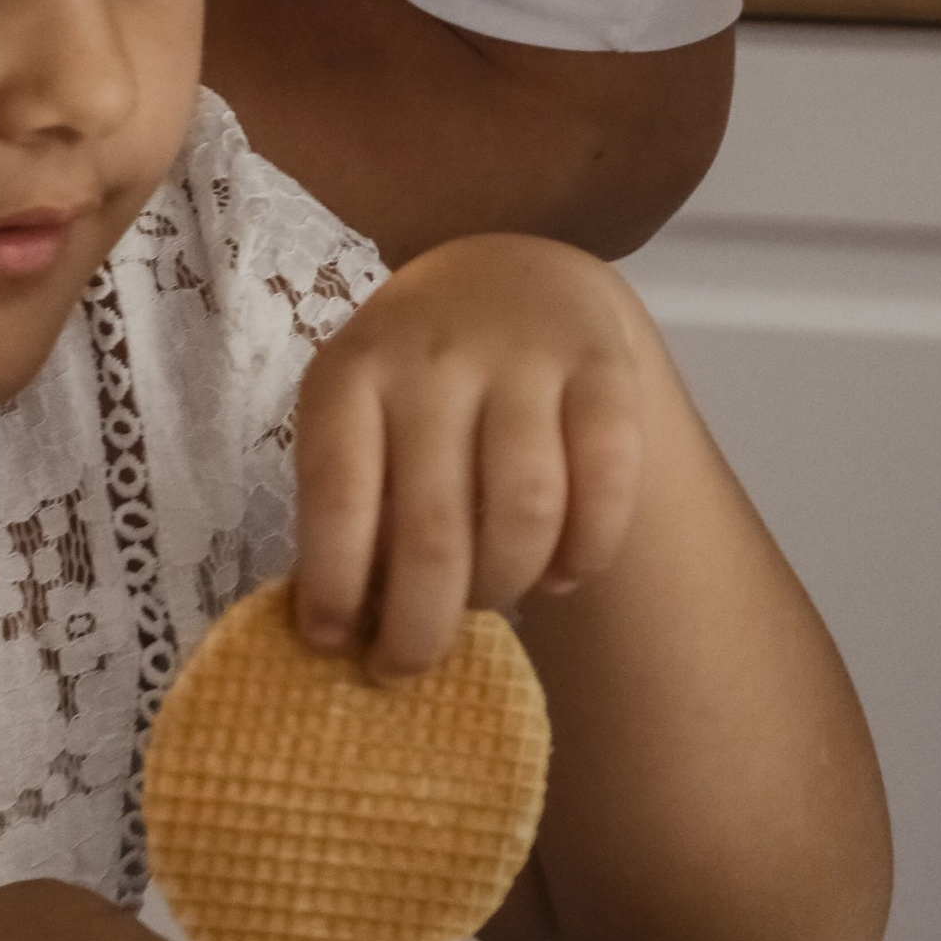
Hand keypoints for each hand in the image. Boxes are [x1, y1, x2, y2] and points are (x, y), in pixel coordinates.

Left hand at [291, 236, 647, 680]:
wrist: (512, 275)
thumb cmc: (416, 382)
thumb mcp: (360, 414)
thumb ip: (352, 503)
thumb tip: (340, 634)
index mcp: (352, 371)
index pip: (338, 493)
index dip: (335, 583)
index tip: (331, 643)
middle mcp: (434, 357)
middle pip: (434, 529)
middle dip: (421, 626)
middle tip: (411, 665)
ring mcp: (524, 357)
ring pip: (525, 513)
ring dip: (505, 585)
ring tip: (490, 599)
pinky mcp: (603, 369)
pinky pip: (609, 485)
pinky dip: (588, 553)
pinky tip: (560, 573)